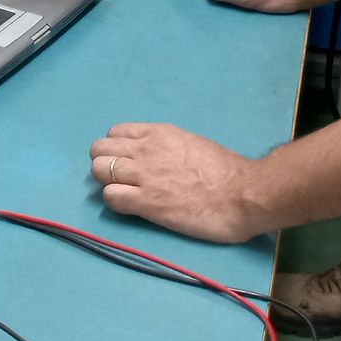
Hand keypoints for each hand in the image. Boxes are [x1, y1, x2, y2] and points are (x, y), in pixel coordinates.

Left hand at [89, 123, 266, 242]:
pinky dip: (115, 202)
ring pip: (98, 171)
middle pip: (99, 150)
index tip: (127, 163)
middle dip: (104, 164)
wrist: (242, 193)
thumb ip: (167, 147)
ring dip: (107, 183)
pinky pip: (109, 197)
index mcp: (158, 133)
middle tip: (121, 180)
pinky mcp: (145, 202)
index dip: (116, 150)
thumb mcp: (190, 144)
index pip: (114, 133)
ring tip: (125, 194)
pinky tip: (131, 207)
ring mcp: (143, 175)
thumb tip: (156, 157)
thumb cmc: (225, 171)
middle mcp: (145, 149)